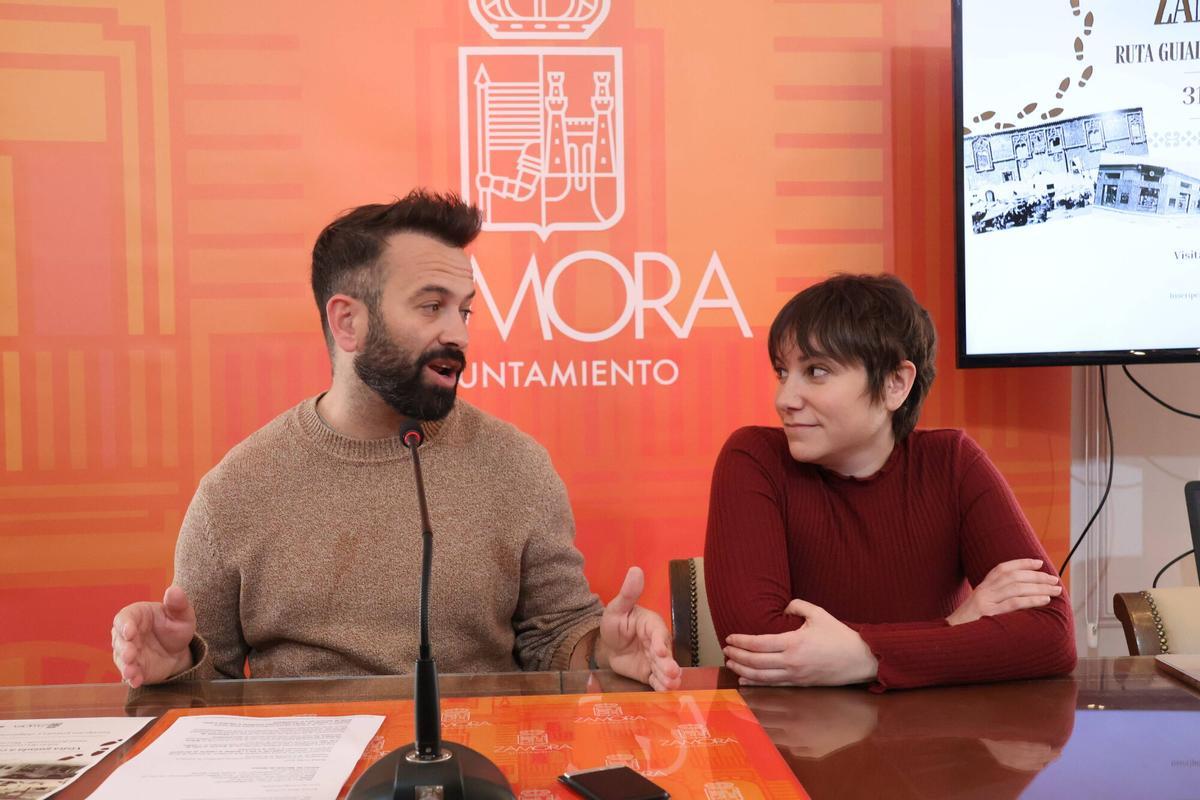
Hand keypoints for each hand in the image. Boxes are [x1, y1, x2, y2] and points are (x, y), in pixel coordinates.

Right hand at [111, 585, 196, 687]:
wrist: (179, 650)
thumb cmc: (176, 626)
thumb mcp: (182, 614)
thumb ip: (178, 603)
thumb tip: (174, 590)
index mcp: (136, 615)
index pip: (124, 618)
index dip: (125, 625)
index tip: (130, 631)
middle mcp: (127, 635)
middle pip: (119, 640)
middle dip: (123, 648)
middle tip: (130, 654)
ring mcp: (128, 653)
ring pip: (121, 659)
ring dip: (125, 665)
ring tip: (131, 671)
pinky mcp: (134, 668)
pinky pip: (130, 674)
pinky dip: (132, 678)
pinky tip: (136, 681)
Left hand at [597, 567, 681, 690]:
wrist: (607, 645)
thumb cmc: (615, 623)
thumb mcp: (617, 607)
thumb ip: (628, 592)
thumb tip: (635, 569)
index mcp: (651, 624)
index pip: (658, 632)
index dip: (660, 641)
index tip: (659, 650)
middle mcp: (657, 642)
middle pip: (665, 653)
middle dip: (668, 663)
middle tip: (671, 672)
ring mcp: (655, 660)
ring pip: (664, 668)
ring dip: (669, 677)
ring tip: (670, 685)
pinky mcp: (650, 673)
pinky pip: (657, 680)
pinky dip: (661, 686)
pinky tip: (665, 692)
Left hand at [723, 599, 877, 686]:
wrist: (860, 659)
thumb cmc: (840, 636)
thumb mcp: (818, 614)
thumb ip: (797, 606)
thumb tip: (782, 608)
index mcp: (794, 643)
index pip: (759, 643)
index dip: (741, 641)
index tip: (729, 637)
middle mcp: (791, 662)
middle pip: (755, 662)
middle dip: (737, 655)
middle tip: (725, 649)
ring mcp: (795, 676)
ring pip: (761, 676)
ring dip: (743, 670)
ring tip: (730, 663)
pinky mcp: (800, 685)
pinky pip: (773, 686)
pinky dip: (756, 683)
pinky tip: (745, 679)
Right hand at [947, 558, 1061, 625]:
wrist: (949, 638)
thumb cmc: (968, 627)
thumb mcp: (979, 610)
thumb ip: (995, 601)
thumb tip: (1019, 599)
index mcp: (981, 589)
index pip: (1002, 568)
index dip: (1021, 563)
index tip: (1038, 562)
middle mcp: (983, 592)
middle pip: (1013, 576)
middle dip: (1036, 576)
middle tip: (1054, 579)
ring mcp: (985, 602)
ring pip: (1016, 588)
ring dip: (1039, 587)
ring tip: (1055, 589)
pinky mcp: (989, 614)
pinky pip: (1014, 603)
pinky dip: (1031, 600)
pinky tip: (1044, 600)